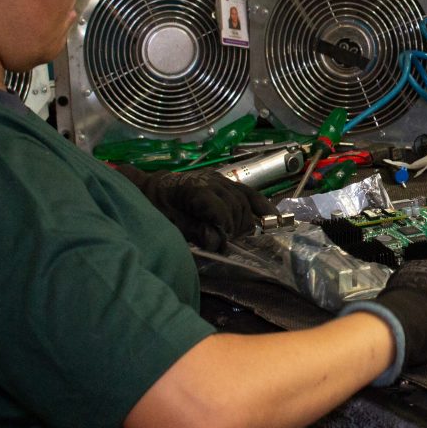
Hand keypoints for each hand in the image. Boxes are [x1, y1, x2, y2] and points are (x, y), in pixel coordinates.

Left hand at [122, 167, 273, 252]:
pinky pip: (249, 193)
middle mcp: (213, 181)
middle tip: (230, 245)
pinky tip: (273, 218)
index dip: (225, 231)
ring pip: (244, 202)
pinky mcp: (227, 182)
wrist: (153, 187)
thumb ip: (193, 230)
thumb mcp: (169, 222)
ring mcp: (222, 180)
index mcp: (196, 189)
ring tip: (241, 238)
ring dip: (245, 222)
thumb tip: (217, 241)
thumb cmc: (158, 206)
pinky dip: (262, 205)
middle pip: (236, 207)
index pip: (222, 212)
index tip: (222, 247)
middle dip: (235, 229)